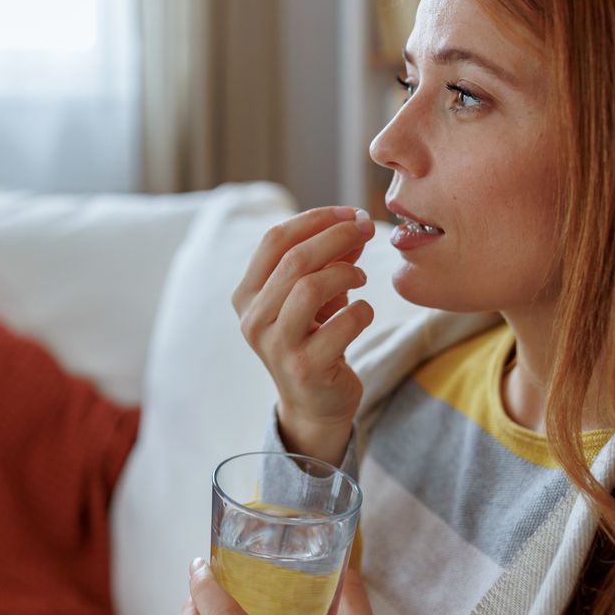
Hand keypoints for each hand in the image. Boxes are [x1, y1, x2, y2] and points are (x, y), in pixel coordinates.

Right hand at [231, 206, 375, 465]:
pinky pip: (342, 324)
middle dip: (337, 237)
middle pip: (294, 260)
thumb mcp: (316, 294)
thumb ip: (330, 258)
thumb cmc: (314, 337)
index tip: (349, 213)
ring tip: (361, 278)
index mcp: (247, 295)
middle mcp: (253, 319)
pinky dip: (362, 311)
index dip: (315, 219)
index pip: (274, 240)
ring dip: (346, 273)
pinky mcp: (305, 368)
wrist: (315, 402)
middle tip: (367, 230)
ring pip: (311, 288)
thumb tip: (356, 223)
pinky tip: (363, 313)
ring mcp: (276, 346)